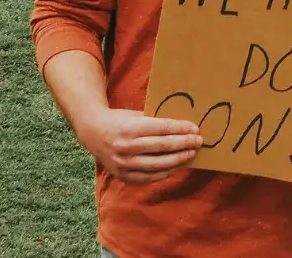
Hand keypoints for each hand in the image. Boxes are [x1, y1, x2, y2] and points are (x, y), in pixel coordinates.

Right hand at [75, 107, 204, 183]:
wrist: (92, 132)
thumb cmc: (120, 120)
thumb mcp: (135, 115)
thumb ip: (155, 121)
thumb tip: (183, 127)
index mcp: (129, 129)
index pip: (161, 129)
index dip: (180, 129)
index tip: (195, 128)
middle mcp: (125, 148)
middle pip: (162, 147)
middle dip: (184, 144)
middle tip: (199, 141)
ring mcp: (123, 164)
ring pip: (158, 165)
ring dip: (178, 160)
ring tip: (191, 154)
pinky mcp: (123, 176)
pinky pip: (149, 177)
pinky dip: (165, 172)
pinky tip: (177, 166)